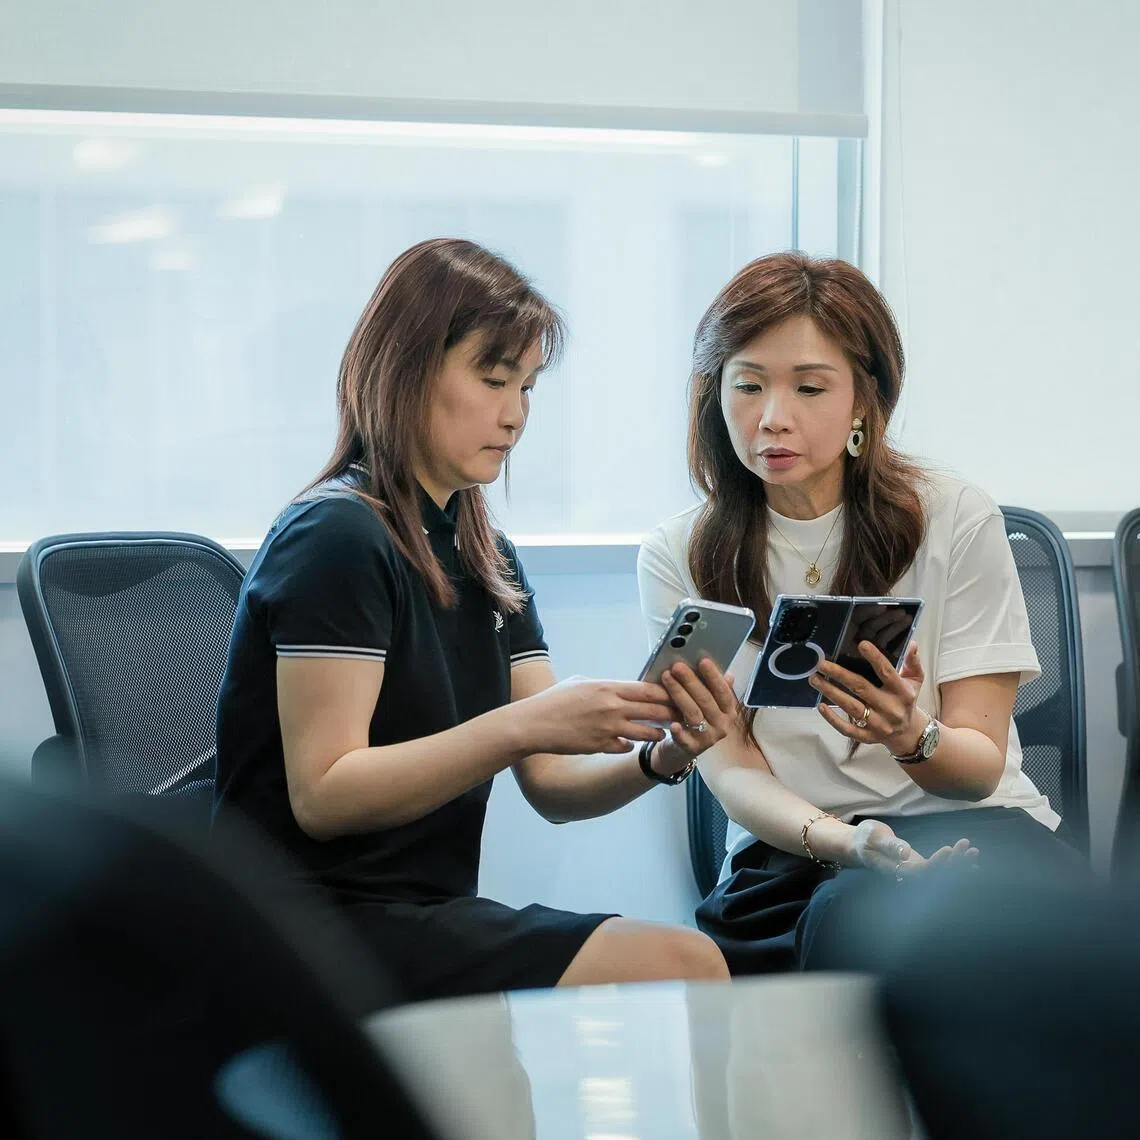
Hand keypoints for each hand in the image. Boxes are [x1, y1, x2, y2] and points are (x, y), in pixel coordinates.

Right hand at [515, 677, 673, 755]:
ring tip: (662, 732)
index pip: (648, 689)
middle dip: (670, 713)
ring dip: (657, 733)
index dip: (666, 693)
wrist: (534, 724)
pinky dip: (631, 746)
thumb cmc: (554, 700)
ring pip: (646, 732)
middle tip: (680, 715)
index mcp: (608, 687)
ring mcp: (608, 728)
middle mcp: (612, 707)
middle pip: (654, 710)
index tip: (676, 695)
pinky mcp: (601, 746)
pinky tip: (632, 745)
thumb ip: (602, 685)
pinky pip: (626, 748)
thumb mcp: (579, 682)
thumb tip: (617, 687)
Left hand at [652, 658, 738, 776]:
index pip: (723, 692)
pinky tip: (672, 724)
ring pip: (693, 714)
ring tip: (667, 678)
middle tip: (677, 666)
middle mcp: (722, 725)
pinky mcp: (692, 749)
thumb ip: (715, 689)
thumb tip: (727, 673)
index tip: (702, 660)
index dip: (713, 676)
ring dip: (679, 695)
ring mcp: (708, 738)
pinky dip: (679, 732)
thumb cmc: (697, 719)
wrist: (683, 749)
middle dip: (691, 681)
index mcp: (728, 712)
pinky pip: (685, 739)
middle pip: (706, 701)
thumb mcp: (708, 704)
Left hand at [810, 640, 927, 755]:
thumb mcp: (915, 681)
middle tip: (821, 664)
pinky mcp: (867, 736)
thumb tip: (912, 644)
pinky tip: (820, 706)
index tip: (861, 644)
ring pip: (851, 707)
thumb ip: (912, 662)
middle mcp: (890, 708)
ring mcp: (878, 724)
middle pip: (861, 689)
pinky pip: (848, 729)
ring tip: (814, 679)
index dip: (875, 658)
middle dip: (840, 675)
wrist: (908, 733)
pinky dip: (833, 719)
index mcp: (902, 692)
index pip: (887, 672)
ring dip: (831, 693)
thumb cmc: (907, 700)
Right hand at [847, 819, 978, 876]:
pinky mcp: (920, 868)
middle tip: (970, 850)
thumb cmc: (865, 839)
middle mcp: (908, 877)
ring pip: (940, 874)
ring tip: (974, 852)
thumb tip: (905, 853)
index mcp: (896, 871)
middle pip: (936, 876)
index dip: (937, 864)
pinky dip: (955, 863)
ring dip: (959, 865)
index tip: (948, 849)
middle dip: (955, 865)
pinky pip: (941, 869)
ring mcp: (915, 873)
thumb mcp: (873, 837)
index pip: (921, 872)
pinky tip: (969, 857)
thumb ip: (888, 845)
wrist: (861, 846)